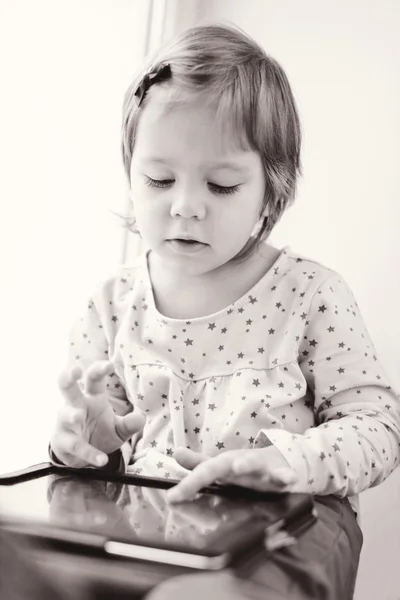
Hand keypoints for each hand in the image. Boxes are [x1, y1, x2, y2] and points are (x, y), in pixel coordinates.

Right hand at [50, 361, 144, 468]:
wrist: (81, 457)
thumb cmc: (99, 433)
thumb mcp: (118, 429)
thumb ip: (129, 424)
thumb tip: (141, 418)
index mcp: (92, 397)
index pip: (94, 379)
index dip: (100, 370)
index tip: (109, 364)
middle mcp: (77, 405)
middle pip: (68, 387)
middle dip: (68, 377)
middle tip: (74, 370)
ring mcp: (67, 422)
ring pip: (65, 414)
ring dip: (71, 415)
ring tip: (77, 417)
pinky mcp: (63, 441)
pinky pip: (76, 445)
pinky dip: (89, 453)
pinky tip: (102, 460)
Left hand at [167, 446, 296, 502]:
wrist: (281, 459)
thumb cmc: (246, 467)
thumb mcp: (222, 466)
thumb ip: (199, 463)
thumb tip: (175, 454)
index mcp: (223, 465)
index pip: (202, 474)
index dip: (187, 485)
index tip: (171, 498)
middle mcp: (238, 464)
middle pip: (221, 466)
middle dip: (209, 470)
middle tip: (197, 477)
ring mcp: (259, 467)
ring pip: (252, 464)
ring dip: (246, 464)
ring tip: (238, 467)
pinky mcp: (279, 472)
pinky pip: (283, 474)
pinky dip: (285, 476)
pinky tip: (288, 480)